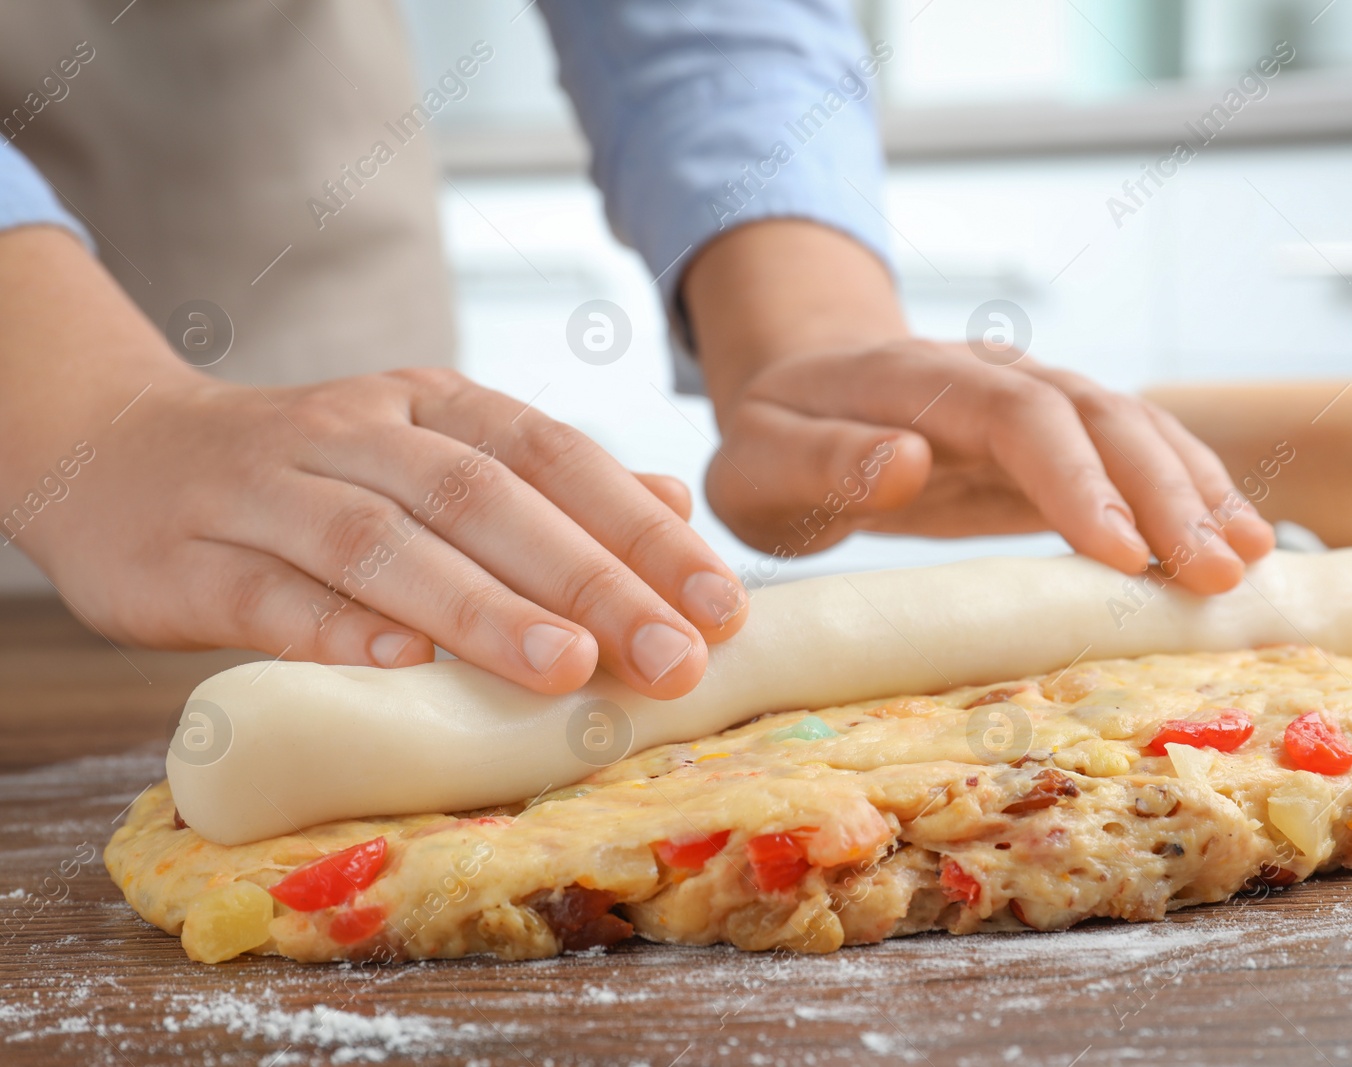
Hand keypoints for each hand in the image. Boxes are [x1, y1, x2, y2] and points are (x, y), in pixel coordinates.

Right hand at [1, 229, 744, 697]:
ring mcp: (268, 488)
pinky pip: (266, 593)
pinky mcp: (188, 558)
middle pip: (484, 499)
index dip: (640, 530)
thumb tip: (674, 503)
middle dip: (589, 578)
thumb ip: (549, 485)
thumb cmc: (316, 478)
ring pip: (380, 541)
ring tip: (564, 666)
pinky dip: (332, 629)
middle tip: (673, 657)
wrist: (123, 456)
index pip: (555, 457)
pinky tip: (398, 668)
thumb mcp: (435, 456)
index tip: (721, 605)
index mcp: (433, 406)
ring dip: (478, 606)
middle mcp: (359, 431)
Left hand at [706, 342, 1274, 593]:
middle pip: (1099, 419)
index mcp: (922, 382)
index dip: (1076, 480)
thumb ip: (824, 459)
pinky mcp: (1055, 441)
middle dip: (1165, 495)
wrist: (797, 390)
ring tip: (1251, 562)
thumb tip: (908, 463)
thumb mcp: (760, 460)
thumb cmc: (772, 439)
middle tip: (1217, 575)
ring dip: (1197, 491)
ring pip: (1135, 429)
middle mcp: (995, 380)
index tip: (1121, 552)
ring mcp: (1033, 404)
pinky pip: (1135, 455)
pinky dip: (1189, 491)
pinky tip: (1237, 540)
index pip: (1019, 417)